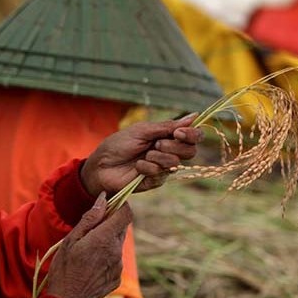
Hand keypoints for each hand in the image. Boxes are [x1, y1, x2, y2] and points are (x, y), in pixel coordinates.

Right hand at [45, 194, 132, 297]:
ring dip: (107, 241)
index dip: (121, 205)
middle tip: (91, 228)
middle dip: (110, 223)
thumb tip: (103, 199)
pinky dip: (106, 256)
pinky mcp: (117, 277)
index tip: (110, 204)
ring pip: (117, 244)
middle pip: (122, 228)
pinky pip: (115, 260)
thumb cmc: (64, 269)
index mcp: (104, 239)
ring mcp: (118, 266)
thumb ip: (90, 219)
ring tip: (87, 250)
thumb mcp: (71, 240)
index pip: (126, 214)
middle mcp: (116, 252)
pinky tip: (90, 265)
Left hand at [79, 114, 203, 196]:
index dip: (192, 134)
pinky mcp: (155, 181)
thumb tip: (195, 116)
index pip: (193, 136)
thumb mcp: (142, 130)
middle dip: (174, 146)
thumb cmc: (119, 145)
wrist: (102, 165)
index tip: (179, 133)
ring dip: (159, 156)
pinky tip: (137, 167)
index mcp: (167, 136)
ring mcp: (163, 167)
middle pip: (190, 151)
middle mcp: (169, 152)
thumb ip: (168, 126)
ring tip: (144, 155)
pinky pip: (161, 174)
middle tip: (156, 144)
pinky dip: (148, 168)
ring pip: (176, 163)